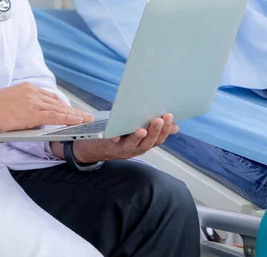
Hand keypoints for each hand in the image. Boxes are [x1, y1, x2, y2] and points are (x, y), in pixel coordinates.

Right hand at [0, 83, 93, 133]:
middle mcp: (33, 92)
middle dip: (72, 109)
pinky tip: (77, 121)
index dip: (62, 104)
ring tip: (86, 119)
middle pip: (58, 101)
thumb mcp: (11, 102)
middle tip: (84, 115)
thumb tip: (34, 118)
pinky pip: (56, 116)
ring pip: (60, 108)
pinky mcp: (33, 112)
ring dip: (75, 115)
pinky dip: (69, 118)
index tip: (71, 108)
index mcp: (27, 88)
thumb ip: (24, 106)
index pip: (50, 96)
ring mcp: (34, 102)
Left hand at [51, 114, 177, 162]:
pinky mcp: (107, 147)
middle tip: (161, 119)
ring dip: (139, 137)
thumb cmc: (116, 137)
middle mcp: (134, 149)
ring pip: (133, 145)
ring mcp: (120, 150)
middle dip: (156, 131)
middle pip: (148, 143)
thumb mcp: (135, 133)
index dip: (165, 130)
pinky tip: (117, 134)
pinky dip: (115, 139)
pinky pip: (111, 144)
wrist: (91, 149)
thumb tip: (175, 127)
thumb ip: (152, 129)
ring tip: (143, 128)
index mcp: (142, 145)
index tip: (170, 117)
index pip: (158, 139)